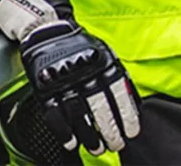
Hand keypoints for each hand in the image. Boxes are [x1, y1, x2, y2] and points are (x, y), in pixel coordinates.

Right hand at [20, 21, 140, 155]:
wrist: (47, 31)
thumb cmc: (82, 47)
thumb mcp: (105, 53)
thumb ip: (119, 76)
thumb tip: (135, 105)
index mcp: (101, 60)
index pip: (118, 90)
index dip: (127, 114)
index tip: (132, 131)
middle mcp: (83, 70)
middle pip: (99, 106)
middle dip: (110, 131)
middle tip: (116, 144)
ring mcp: (63, 80)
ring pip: (78, 114)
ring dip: (90, 137)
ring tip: (98, 148)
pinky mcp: (45, 88)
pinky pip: (55, 115)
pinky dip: (64, 132)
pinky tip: (73, 143)